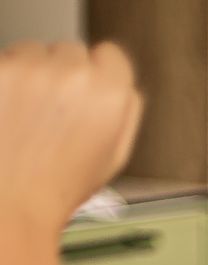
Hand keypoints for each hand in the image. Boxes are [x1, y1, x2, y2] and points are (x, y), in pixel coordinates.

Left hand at [0, 41, 143, 264]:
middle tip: (53, 113)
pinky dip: (2, 84)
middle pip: (70, 51)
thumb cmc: (55, 187)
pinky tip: (6, 116)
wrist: (7, 203)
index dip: (101, 77)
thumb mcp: (115, 157)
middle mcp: (70, 73)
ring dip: (28, 74)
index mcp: (110, 94)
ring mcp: (26, 68)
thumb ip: (127, 113)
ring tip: (25, 116)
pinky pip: (3, 64)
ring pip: (31, 52)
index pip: (112, 56)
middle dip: (63, 76)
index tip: (88, 95)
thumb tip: (124, 87)